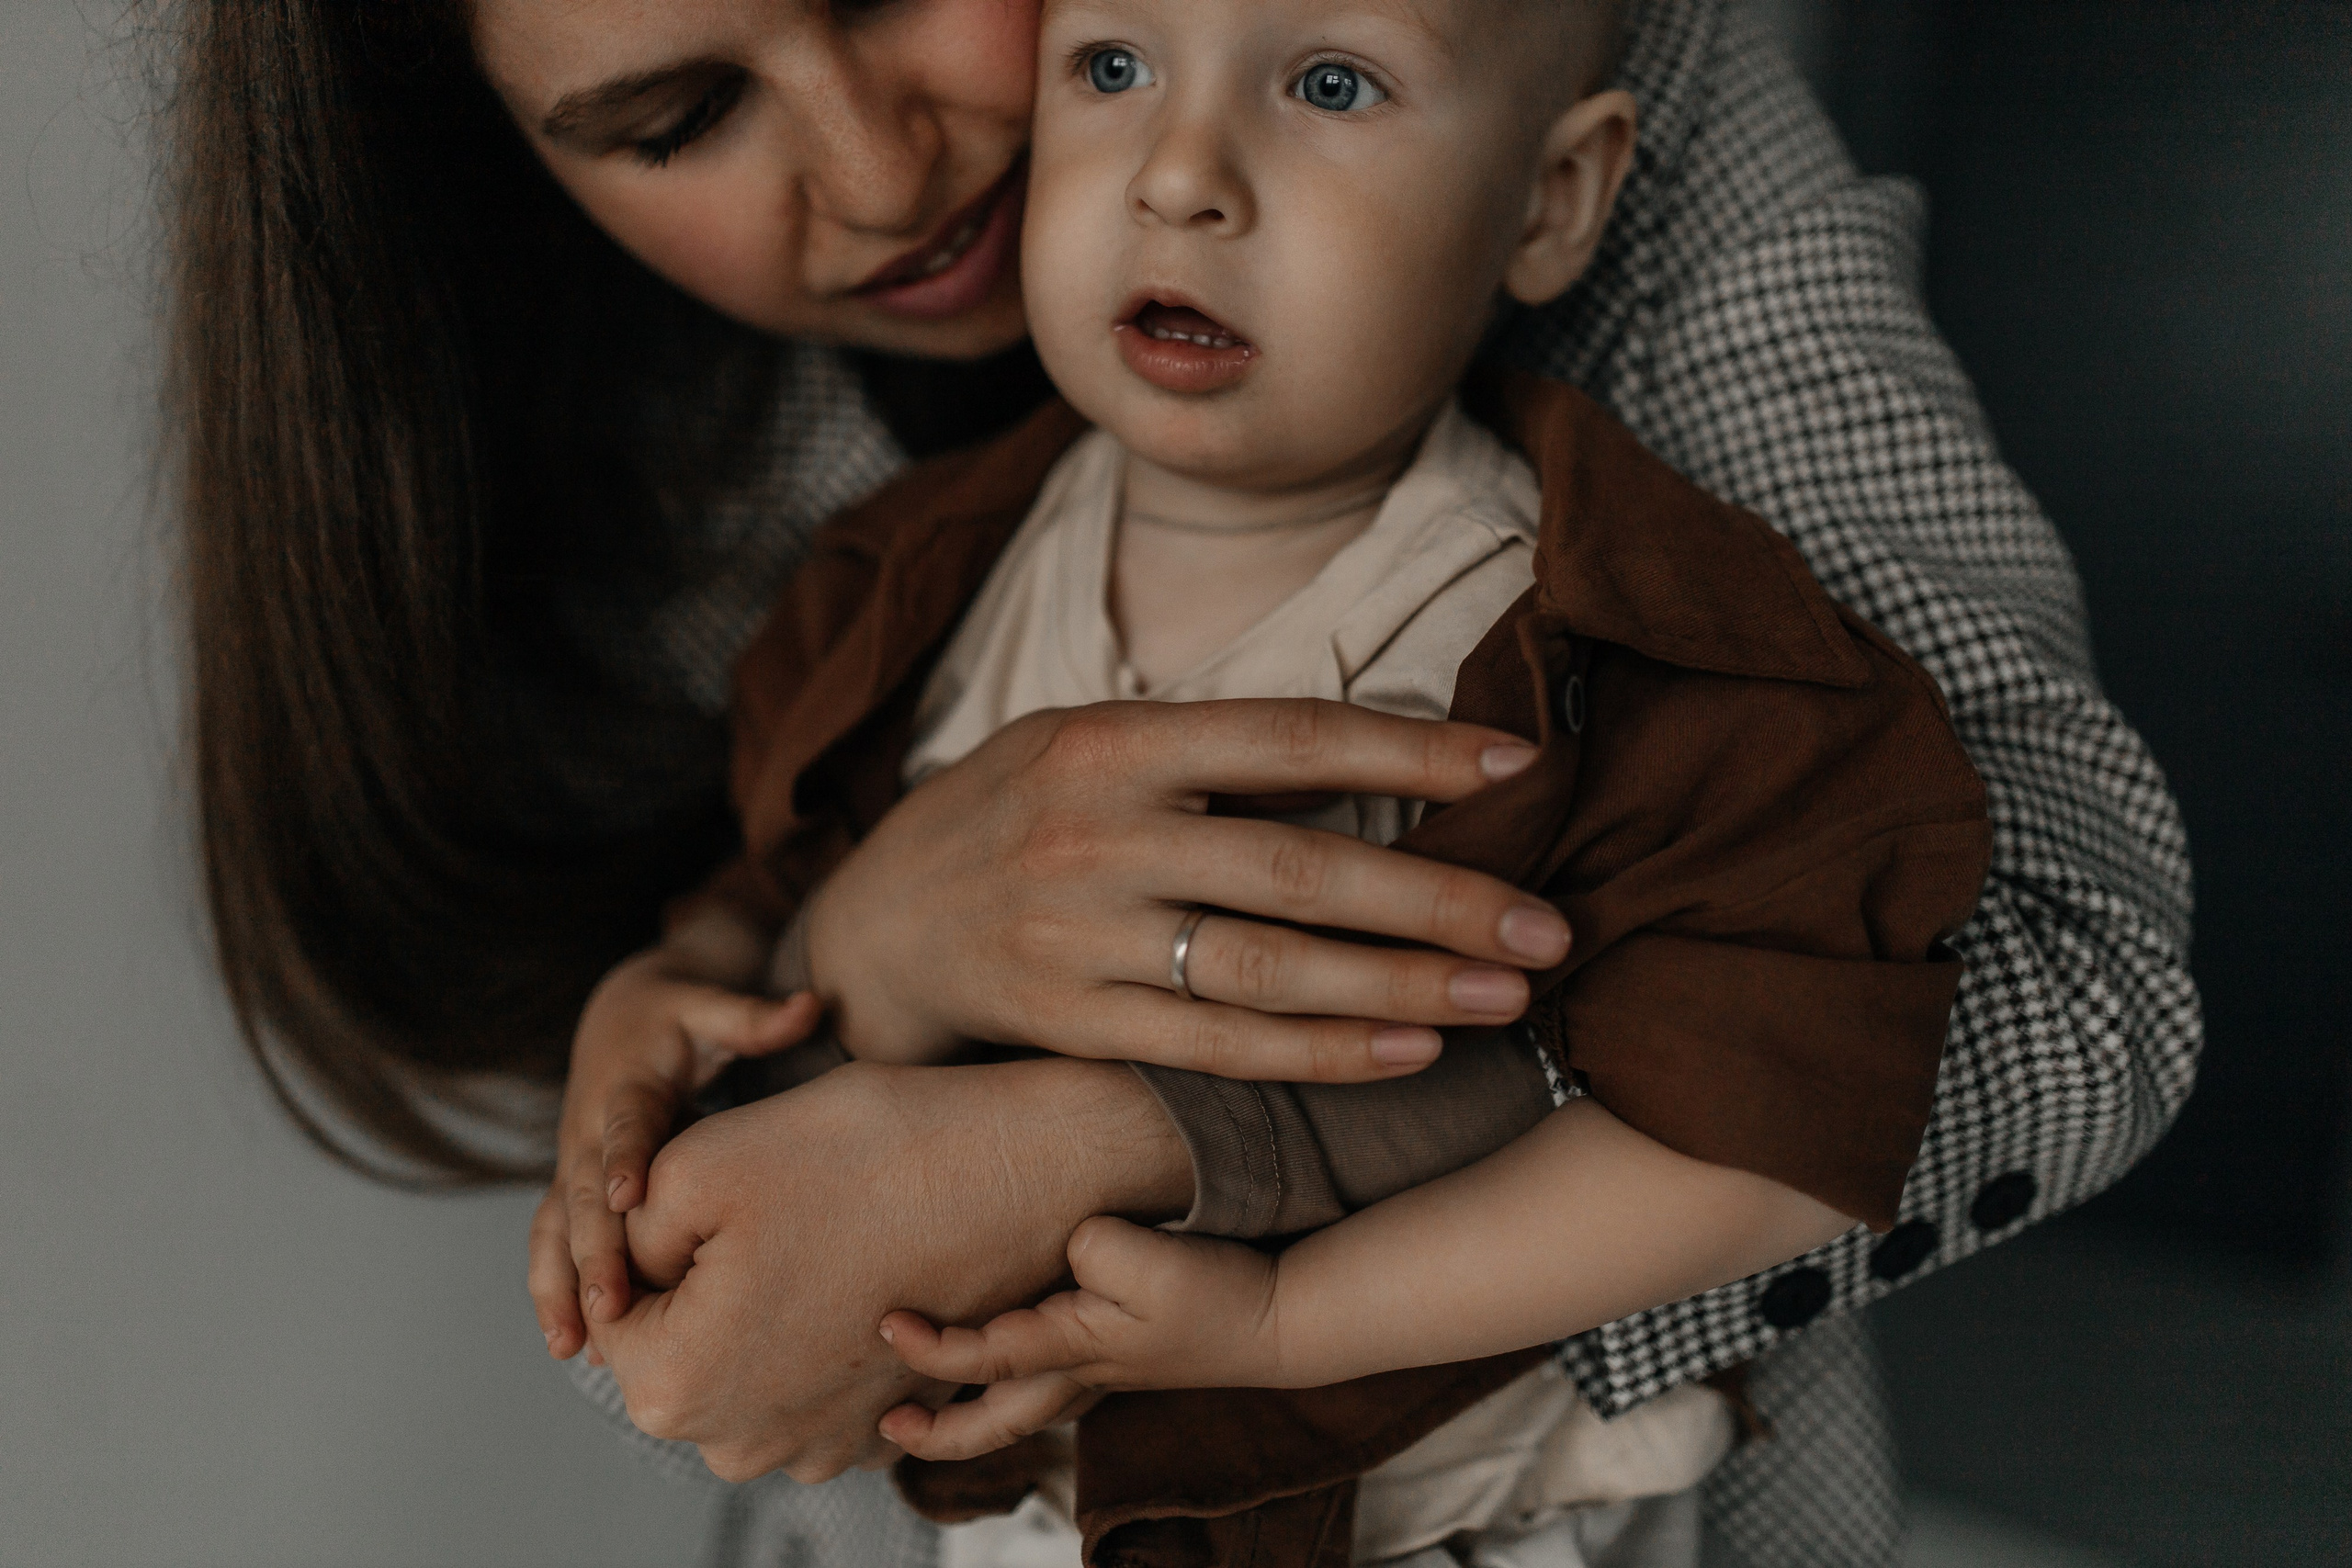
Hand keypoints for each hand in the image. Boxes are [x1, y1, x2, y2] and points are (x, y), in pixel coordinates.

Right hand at [528, 920, 821, 1360]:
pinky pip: (553, 1243)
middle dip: (592, 1252)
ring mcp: (574, 1165)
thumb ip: (755, 1018)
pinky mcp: (573, 1192)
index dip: (624, 1162)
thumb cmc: (680, 1017)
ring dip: (557, 1286)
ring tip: (572, 1346)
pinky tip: (570, 1346)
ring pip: (552, 1227)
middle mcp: (588, 1132)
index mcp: (626, 1089)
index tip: (627, 1200)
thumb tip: (811, 1004)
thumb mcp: (711, 1008)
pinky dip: (554, 1291)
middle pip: (580, 1195)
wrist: (622, 1017)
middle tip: (609, 1307)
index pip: (625, 1128)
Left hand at [590, 1057, 1192, 1483]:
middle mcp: (742, 1446)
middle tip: (779, 1199)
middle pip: (681, 1342)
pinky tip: (869, 1257)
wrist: (1024, 1171)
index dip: (658, 1231)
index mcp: (675, 1389)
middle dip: (708, 1273)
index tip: (727, 1188)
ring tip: (829, 1222)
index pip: (611, 1309)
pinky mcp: (882, 1424)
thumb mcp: (696, 1163)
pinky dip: (829, 1318)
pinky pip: (817, 1371)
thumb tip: (618, 1267)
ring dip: (770, 1296)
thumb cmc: (865, 1155)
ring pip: (750, 1355)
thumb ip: (622, 1231)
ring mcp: (820, 1446)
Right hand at [805, 699, 1572, 1078]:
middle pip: (1299, 869)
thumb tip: (1378, 757)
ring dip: (1403, 988)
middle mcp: (1095, 835)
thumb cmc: (1012, 817)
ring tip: (1508, 997)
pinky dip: (1320, 1057)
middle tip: (1550, 927)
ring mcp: (1078, 939)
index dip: (1412, 747)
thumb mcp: (1087, 744)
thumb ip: (1213, 755)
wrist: (872, 928)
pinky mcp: (1070, 1026)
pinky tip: (1409, 1053)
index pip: (1290, 735)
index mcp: (1111, 741)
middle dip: (1439, 900)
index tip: (1518, 763)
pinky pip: (1217, 1050)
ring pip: (1268, 970)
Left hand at [876, 1217, 1283, 1461]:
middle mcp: (1081, 1370)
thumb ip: (1089, 1247)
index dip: (930, 1348)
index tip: (886, 1326)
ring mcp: (1104, 1369)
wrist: (1285, 1317)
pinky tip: (1007, 1372)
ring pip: (1022, 1407)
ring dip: (970, 1419)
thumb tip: (1063, 1245)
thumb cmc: (1218, 1290)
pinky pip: (1051, 1382)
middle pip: (995, 1419)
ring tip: (923, 1415)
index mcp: (1076, 1348)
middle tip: (886, 1428)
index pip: (985, 1357)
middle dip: (937, 1434)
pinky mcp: (1125, 1353)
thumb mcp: (1149, 1258)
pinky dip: (1014, 1388)